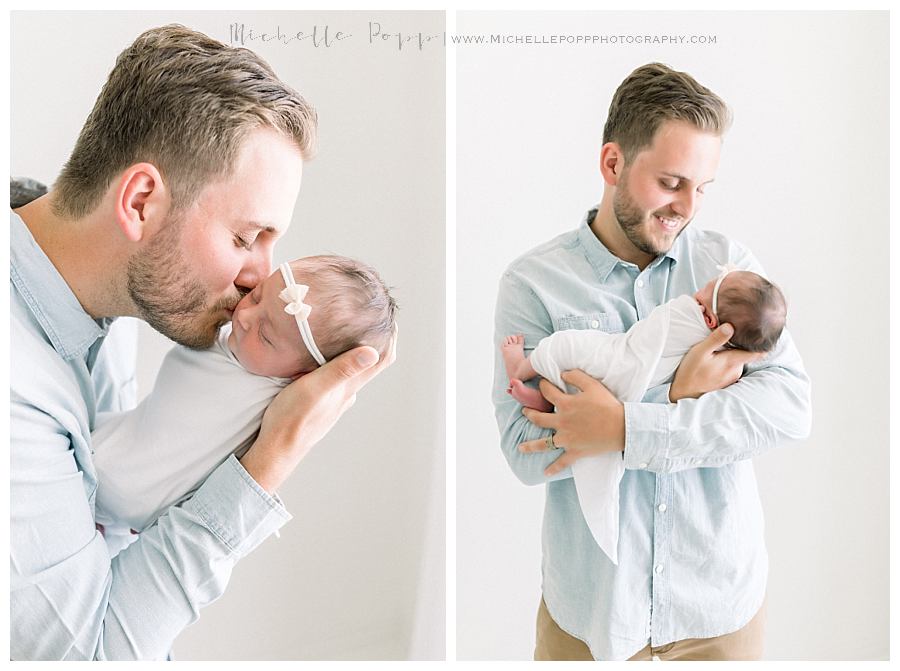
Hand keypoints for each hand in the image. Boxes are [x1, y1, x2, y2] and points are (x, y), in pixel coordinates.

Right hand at [241, 326, 396, 491]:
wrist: (276, 449)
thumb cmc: (292, 419)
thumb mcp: (315, 388)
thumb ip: (342, 370)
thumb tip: (373, 352)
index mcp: (349, 386)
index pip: (382, 359)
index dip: (389, 338)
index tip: (388, 318)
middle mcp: (346, 393)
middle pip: (369, 362)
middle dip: (371, 339)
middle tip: (365, 317)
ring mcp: (334, 400)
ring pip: (351, 371)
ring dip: (352, 351)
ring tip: (343, 331)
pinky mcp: (320, 404)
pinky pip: (335, 379)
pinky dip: (334, 364)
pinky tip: (320, 359)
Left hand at [517, 369, 624, 476]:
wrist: (621, 427)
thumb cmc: (608, 405)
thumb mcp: (592, 384)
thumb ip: (576, 376)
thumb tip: (562, 374)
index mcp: (565, 404)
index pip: (548, 392)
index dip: (543, 386)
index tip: (542, 384)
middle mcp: (562, 422)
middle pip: (539, 418)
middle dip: (530, 413)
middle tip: (525, 411)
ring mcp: (567, 439)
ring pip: (543, 443)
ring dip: (531, 446)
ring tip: (521, 448)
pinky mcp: (575, 451)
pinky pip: (562, 462)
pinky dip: (554, 468)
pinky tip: (545, 473)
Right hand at [669, 323, 762, 401]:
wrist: (683, 393)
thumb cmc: (691, 371)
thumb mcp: (700, 351)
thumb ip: (716, 338)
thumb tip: (731, 326)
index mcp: (733, 361)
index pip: (757, 353)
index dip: (762, 344)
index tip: (764, 336)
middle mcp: (737, 370)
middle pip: (745, 354)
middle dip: (738, 346)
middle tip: (727, 338)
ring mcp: (732, 378)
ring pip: (737, 361)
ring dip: (730, 355)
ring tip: (717, 351)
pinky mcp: (727, 382)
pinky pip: (731, 369)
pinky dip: (726, 364)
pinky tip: (714, 362)